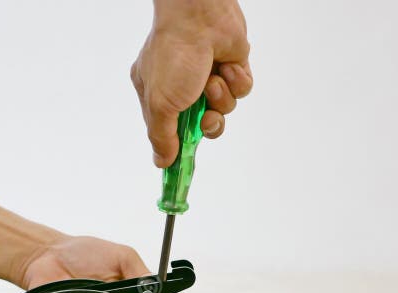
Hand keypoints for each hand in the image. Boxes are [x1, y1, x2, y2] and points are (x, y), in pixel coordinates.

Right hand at [131, 0, 252, 166]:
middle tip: (205, 119)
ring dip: (221, 99)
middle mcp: (182, 87)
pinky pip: (240, 90)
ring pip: (223, 109)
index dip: (177, 148)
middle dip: (207, 125)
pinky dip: (236, 83)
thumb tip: (161, 162)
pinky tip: (227, 67)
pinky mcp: (231, 67)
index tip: (181, 168)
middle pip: (200, 126)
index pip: (168, 131)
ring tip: (213, 82)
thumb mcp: (160, 105)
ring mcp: (207, 77)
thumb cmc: (173, 55)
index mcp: (157, 94)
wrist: (201, 18)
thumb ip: (161, 137)